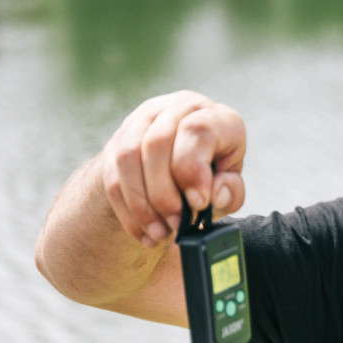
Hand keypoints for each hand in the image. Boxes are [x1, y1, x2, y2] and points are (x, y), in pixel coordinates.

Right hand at [101, 91, 246, 246]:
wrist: (179, 168)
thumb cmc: (212, 178)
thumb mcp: (230, 186)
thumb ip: (230, 191)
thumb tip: (214, 193)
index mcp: (213, 116)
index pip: (196, 130)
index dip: (193, 169)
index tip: (198, 203)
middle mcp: (177, 109)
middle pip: (157, 143)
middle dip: (164, 193)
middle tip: (176, 225)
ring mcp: (144, 120)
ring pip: (128, 157)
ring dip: (141, 203)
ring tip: (159, 233)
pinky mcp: (119, 141)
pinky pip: (112, 176)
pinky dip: (127, 210)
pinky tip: (142, 232)